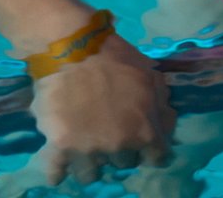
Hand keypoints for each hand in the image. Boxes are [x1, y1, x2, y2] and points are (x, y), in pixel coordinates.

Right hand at [0, 34, 176, 196]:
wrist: (71, 47)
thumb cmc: (113, 56)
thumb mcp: (149, 74)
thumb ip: (160, 103)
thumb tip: (167, 122)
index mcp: (145, 130)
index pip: (156, 158)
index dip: (151, 150)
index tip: (144, 145)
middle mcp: (119, 145)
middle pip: (124, 164)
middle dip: (121, 150)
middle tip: (111, 133)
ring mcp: (88, 149)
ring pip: (91, 175)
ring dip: (90, 164)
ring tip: (85, 149)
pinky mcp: (59, 146)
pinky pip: (56, 173)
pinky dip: (57, 173)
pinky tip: (59, 170)